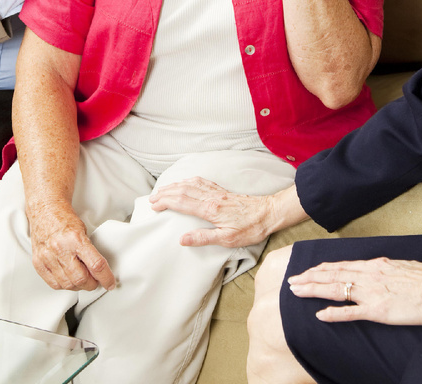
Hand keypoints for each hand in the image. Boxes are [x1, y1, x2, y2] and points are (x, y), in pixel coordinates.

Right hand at [26, 202, 115, 291]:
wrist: (45, 211)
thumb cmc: (64, 219)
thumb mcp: (83, 231)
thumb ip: (90, 251)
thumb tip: (99, 272)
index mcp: (75, 239)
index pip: (96, 265)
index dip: (106, 278)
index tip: (110, 283)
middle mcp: (60, 249)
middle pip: (81, 279)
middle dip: (91, 284)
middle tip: (95, 281)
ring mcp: (47, 257)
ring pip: (67, 284)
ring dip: (78, 286)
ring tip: (82, 280)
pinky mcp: (38, 262)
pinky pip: (54, 283)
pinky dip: (64, 285)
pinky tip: (69, 279)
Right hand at [149, 176, 273, 247]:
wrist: (269, 213)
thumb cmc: (251, 228)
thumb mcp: (228, 239)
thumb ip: (204, 238)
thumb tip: (182, 239)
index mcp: (210, 209)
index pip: (181, 202)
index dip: (165, 202)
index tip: (154, 206)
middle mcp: (211, 197)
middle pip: (182, 191)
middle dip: (165, 193)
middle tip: (152, 198)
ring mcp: (216, 192)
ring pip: (190, 184)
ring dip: (174, 186)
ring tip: (163, 190)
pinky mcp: (222, 191)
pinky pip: (201, 182)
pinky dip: (188, 181)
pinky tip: (185, 183)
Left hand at [287, 257, 421, 324]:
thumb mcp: (402, 266)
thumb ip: (386, 268)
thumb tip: (379, 268)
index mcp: (374, 265)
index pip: (341, 265)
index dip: (321, 269)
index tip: (308, 271)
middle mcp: (368, 275)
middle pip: (332, 275)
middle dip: (309, 278)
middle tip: (291, 281)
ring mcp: (371, 292)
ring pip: (335, 289)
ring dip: (313, 290)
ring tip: (296, 291)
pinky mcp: (377, 310)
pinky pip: (350, 312)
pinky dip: (333, 313)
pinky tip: (319, 314)